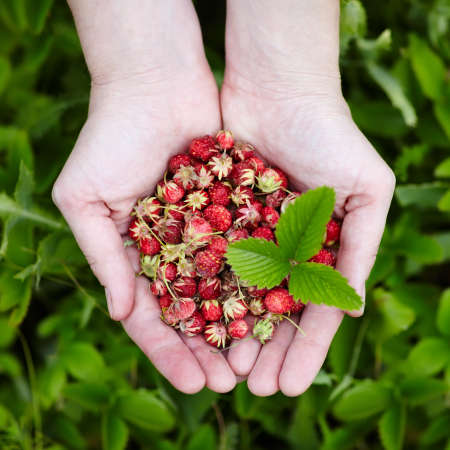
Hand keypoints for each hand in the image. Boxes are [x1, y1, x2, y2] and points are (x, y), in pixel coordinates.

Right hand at [53, 1, 235, 393]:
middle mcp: (175, 247)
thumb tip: (120, 313)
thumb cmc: (109, 137)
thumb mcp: (86, 198)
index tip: (194, 384)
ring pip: (228, 285)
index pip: (153, 315)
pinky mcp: (238, 205)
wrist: (154, 82)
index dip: (171, 352)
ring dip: (242, 322)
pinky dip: (264, 276)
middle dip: (211, 348)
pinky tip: (280, 307)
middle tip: (233, 384)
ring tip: (258, 359)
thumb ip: (102, 256)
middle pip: (195, 309)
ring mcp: (208, 228)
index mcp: (136, 254)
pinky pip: (254, 246)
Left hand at [221, 0, 394, 395]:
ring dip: (232, 332)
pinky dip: (204, 291)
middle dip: (265, 350)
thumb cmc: (330, 135)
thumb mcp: (365, 191)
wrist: (279, 88)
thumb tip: (352, 308)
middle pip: (273, 311)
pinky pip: (208, 260)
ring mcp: (248, 234)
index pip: (314, 311)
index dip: (305, 349)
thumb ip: (360, 247)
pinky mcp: (215, 216)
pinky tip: (196, 322)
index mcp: (321, 248)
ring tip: (222, 370)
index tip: (289, 385)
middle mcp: (283, 248)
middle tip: (250, 388)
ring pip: (237, 294)